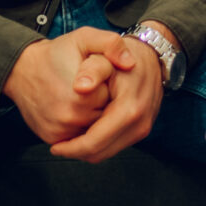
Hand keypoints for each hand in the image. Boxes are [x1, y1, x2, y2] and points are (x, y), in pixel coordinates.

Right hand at [1, 27, 123, 148]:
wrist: (22, 70)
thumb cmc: (56, 53)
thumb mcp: (84, 38)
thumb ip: (110, 44)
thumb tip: (130, 63)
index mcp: (82, 96)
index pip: (114, 98)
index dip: (108, 86)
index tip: (96, 76)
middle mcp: (69, 118)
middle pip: (105, 116)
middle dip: (102, 103)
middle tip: (87, 87)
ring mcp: (59, 131)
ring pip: (93, 129)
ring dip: (93, 116)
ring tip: (79, 97)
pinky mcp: (52, 138)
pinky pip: (78, 136)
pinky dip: (80, 126)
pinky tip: (73, 109)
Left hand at [50, 28, 166, 163]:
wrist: (152, 56)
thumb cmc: (124, 54)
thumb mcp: (104, 52)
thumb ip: (93, 68)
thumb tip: (82, 88)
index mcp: (129, 108)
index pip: (95, 142)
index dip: (71, 147)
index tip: (54, 146)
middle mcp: (139, 122)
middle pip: (100, 152)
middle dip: (76, 152)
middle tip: (58, 146)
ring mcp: (142, 128)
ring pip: (107, 153)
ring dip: (86, 151)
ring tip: (68, 141)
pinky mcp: (141, 130)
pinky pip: (114, 146)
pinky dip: (98, 144)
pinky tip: (84, 134)